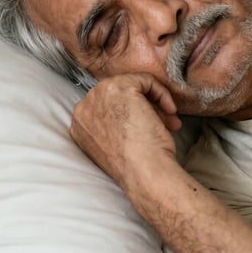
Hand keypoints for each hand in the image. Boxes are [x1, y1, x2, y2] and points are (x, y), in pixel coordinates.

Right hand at [70, 73, 181, 193]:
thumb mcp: (116, 144)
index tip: (151, 126)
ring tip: (170, 122)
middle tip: (165, 123)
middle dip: (146, 107)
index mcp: (80, 126)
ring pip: (132, 85)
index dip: (133, 115)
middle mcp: (83, 108)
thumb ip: (115, 126)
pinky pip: (146, 80)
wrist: (144, 172)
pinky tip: (171, 111)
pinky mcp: (119, 87)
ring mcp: (98, 95)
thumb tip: (136, 111)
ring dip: (155, 102)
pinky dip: (162, 93)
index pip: (108, 107)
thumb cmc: (136, 166)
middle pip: (119, 95)